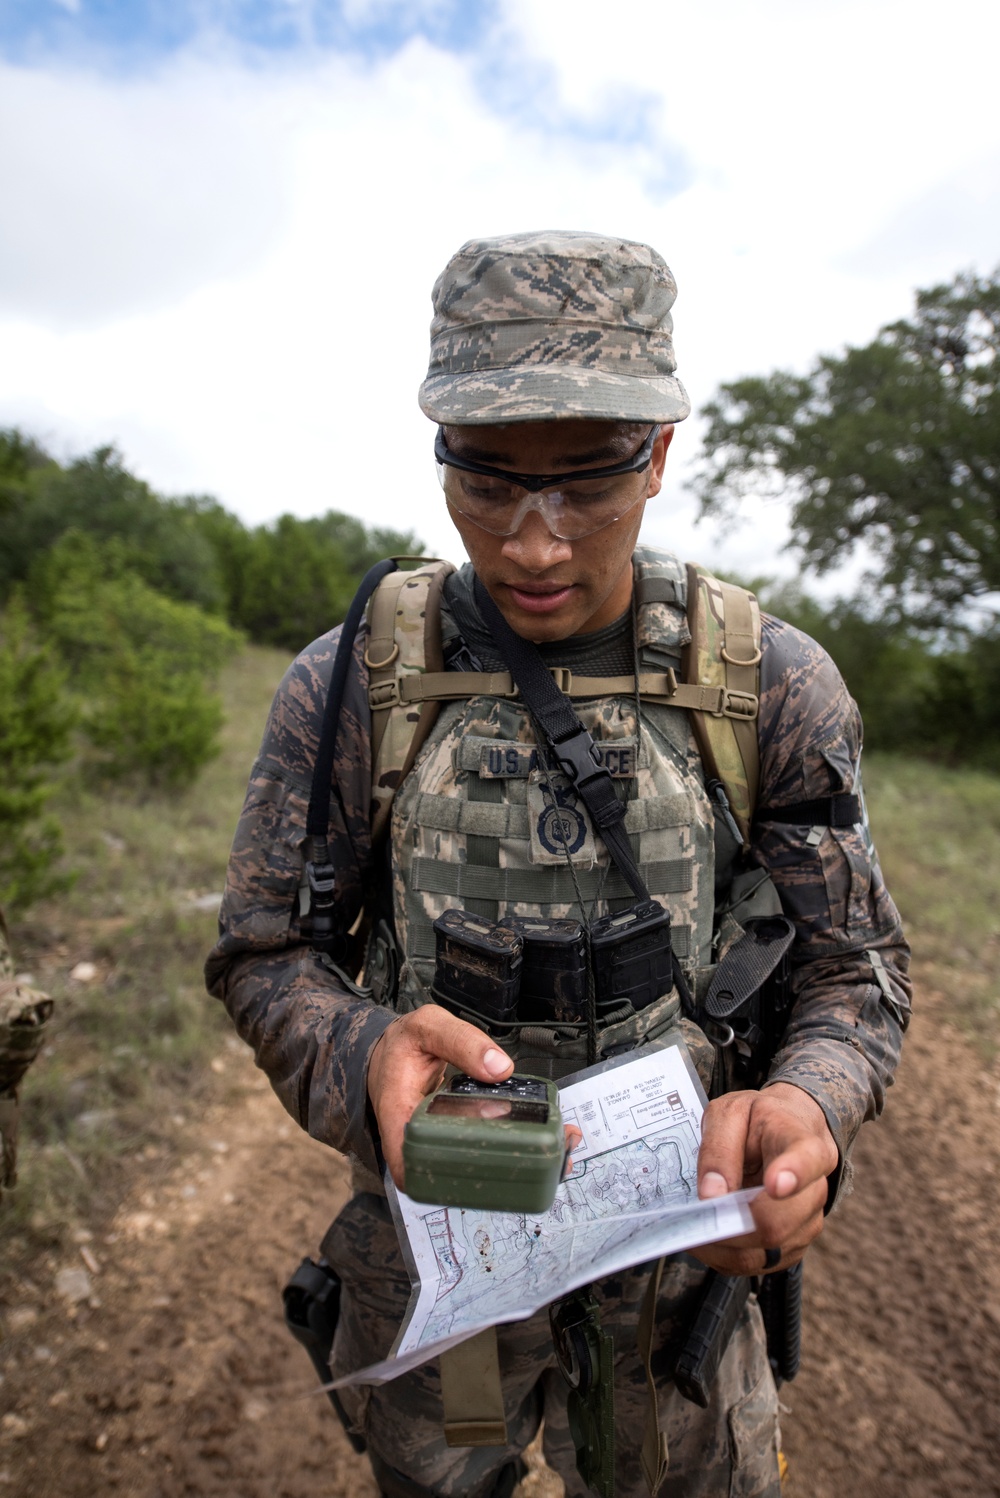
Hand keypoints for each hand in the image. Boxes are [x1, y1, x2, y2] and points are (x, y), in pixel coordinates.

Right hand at [366, 1006, 580, 1190]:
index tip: (489, 1170)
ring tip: (559, 1150)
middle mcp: (419, 1141)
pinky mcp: (461, 1136)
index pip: (410, 1168)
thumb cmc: (404, 1044)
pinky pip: (487, 1146)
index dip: (445, 1182)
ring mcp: (442, 1143)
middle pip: (454, 1174)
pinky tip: (547, 1136)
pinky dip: (518, 1143)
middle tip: (544, 1158)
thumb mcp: (428, 1027)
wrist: (395, 1050)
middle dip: (501, 1173)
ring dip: (520, 1162)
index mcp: (400, 1118)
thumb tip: (499, 1067)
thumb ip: (461, 1041)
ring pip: (476, 1166)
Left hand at [691, 1082, 838, 1275]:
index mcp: (802, 1143)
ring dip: (723, 1245)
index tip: (776, 1185)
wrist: (789, 1129)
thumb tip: (711, 1196)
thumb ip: (719, 1149)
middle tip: (692, 1218)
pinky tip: (710, 1236)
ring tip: (694, 1225)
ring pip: (765, 1251)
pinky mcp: (795, 1245)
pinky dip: (726, 1256)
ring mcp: (809, 1221)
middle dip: (729, 1225)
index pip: (805, 1159)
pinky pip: (758, 1264)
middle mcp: (815, 1187)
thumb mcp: (729, 1114)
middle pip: (776, 1222)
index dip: (793, 1174)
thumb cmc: (758, 1120)